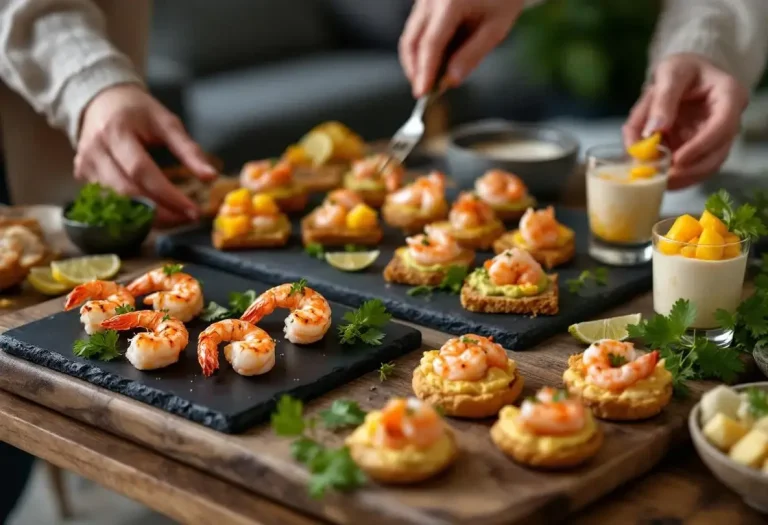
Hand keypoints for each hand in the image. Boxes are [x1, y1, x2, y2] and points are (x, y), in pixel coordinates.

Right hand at [75, 84, 216, 223]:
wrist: (100, 100)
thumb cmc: (137, 111)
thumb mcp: (166, 122)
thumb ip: (189, 150)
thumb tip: (210, 177)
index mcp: (116, 132)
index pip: (141, 171)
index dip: (167, 194)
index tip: (193, 210)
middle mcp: (94, 152)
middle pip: (127, 193)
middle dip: (160, 212)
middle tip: (187, 219)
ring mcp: (84, 167)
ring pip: (116, 205)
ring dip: (148, 218)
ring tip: (176, 219)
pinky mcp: (82, 178)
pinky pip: (109, 205)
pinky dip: (134, 215)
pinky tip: (156, 215)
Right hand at [399, 0, 524, 96]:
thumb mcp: (496, 28)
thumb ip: (472, 55)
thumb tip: (451, 81)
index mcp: (450, 2)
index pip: (431, 44)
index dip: (425, 71)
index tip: (422, 92)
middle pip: (412, 41)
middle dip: (414, 69)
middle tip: (423, 90)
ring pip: (410, 35)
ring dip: (416, 60)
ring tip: (430, 78)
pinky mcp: (425, 0)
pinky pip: (417, 27)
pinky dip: (422, 47)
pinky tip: (435, 60)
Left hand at [623, 54, 747, 189]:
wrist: (683, 75)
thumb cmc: (680, 69)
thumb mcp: (669, 73)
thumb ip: (661, 100)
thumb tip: (653, 131)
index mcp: (729, 94)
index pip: (723, 125)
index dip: (701, 146)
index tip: (676, 159)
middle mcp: (729, 119)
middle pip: (719, 152)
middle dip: (691, 170)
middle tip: (663, 178)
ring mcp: (719, 136)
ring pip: (709, 165)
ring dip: (684, 178)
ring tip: (658, 182)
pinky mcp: (705, 148)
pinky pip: (697, 167)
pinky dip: (680, 177)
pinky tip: (660, 181)